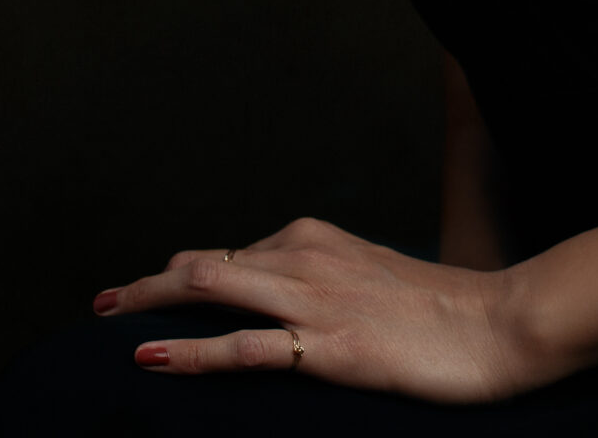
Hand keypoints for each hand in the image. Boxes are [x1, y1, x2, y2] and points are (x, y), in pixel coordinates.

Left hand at [90, 214, 535, 402]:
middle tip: (101, 305)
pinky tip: (152, 358)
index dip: (177, 275)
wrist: (496, 324)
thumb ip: (318, 283)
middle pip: (203, 264)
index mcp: (315, 238)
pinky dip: (190, 351)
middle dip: (145, 286)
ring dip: (149, 305)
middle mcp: (305, 256)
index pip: (227, 253)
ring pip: (210, 288)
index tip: (142, 295)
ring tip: (105, 320)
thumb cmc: (439, 311)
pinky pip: (243, 347)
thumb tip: (274, 301)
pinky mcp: (328, 347)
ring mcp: (314, 300)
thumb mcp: (368, 281)